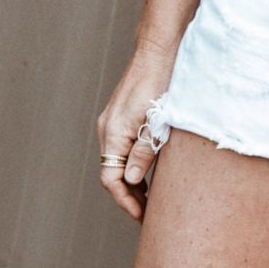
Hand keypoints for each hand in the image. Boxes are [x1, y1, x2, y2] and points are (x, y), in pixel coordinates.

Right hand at [96, 38, 176, 221]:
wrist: (159, 52)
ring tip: (151, 199)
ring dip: (130, 182)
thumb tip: (130, 180)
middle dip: (128, 196)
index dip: (126, 200)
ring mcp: (112, 123)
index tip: (142, 216)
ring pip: (115, 161)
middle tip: (149, 213)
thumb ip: (144, 151)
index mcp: (113, 133)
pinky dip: (131, 165)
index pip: (111, 179)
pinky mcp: (120, 117)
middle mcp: (107, 129)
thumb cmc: (161, 83)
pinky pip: (120, 149)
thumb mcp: (157, 122)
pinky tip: (148, 173)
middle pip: (111, 173)